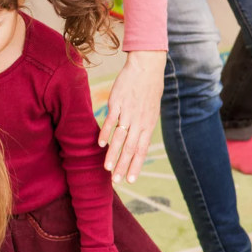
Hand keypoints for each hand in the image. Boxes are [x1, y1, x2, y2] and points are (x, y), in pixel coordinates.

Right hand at [101, 50, 164, 183]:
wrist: (147, 69)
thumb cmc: (149, 91)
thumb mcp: (151, 112)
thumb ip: (143, 128)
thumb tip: (138, 142)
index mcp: (148, 126)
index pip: (142, 150)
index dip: (136, 166)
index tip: (130, 180)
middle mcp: (139, 122)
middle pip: (131, 149)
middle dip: (123, 166)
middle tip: (117, 182)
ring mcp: (128, 113)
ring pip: (120, 138)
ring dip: (113, 154)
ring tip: (107, 168)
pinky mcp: (117, 103)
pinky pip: (111, 121)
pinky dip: (105, 133)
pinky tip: (100, 144)